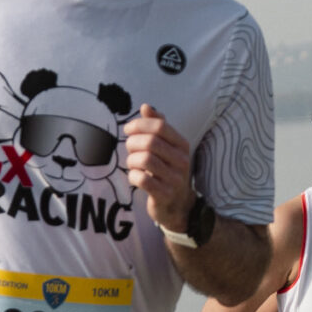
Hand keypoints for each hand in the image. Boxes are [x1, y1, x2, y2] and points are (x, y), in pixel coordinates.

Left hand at [123, 104, 194, 232]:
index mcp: (182, 145)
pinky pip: (142, 179)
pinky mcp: (165, 195)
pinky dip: (133, 176)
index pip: (160, 126)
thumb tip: (146, 107)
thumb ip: (158, 126)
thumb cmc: (167, 170)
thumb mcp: (167, 147)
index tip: (128, 130)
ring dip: (132, 160)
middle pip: (151, 142)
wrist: (177, 205)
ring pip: (145, 160)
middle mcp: (182, 160)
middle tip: (129, 149)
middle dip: (133, 143)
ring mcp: (175, 179)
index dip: (140, 125)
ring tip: (132, 164)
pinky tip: (135, 177)